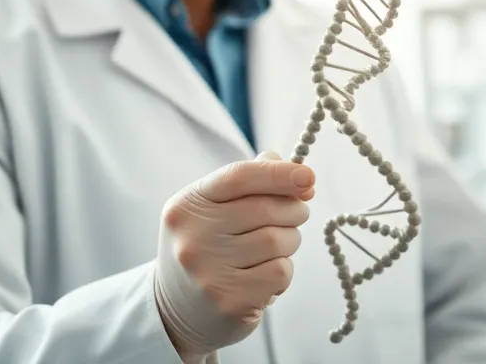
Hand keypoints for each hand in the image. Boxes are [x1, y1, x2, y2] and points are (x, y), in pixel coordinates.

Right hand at [154, 151, 315, 361]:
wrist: (177, 313)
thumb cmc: (207, 251)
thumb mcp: (213, 211)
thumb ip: (249, 184)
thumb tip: (300, 176)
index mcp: (187, 206)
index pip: (239, 177)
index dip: (279, 173)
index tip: (308, 176)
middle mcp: (193, 237)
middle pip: (266, 209)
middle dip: (293, 210)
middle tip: (294, 216)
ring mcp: (209, 272)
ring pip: (278, 240)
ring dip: (290, 242)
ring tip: (275, 250)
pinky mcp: (230, 301)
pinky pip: (281, 272)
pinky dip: (283, 272)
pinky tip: (264, 278)